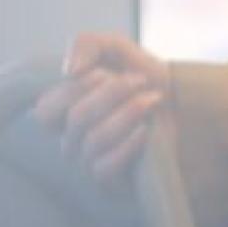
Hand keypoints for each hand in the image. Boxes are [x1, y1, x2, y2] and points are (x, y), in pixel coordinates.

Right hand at [30, 32, 176, 184]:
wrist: (182, 102)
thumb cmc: (142, 76)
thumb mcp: (115, 48)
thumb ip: (86, 44)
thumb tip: (69, 70)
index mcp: (63, 112)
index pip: (45, 110)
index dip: (75, 89)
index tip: (106, 72)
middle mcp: (71, 140)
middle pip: (76, 119)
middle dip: (112, 93)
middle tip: (140, 80)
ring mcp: (89, 163)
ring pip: (94, 140)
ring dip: (128, 113)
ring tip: (153, 99)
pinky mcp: (110, 182)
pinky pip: (105, 167)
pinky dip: (127, 144)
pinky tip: (147, 130)